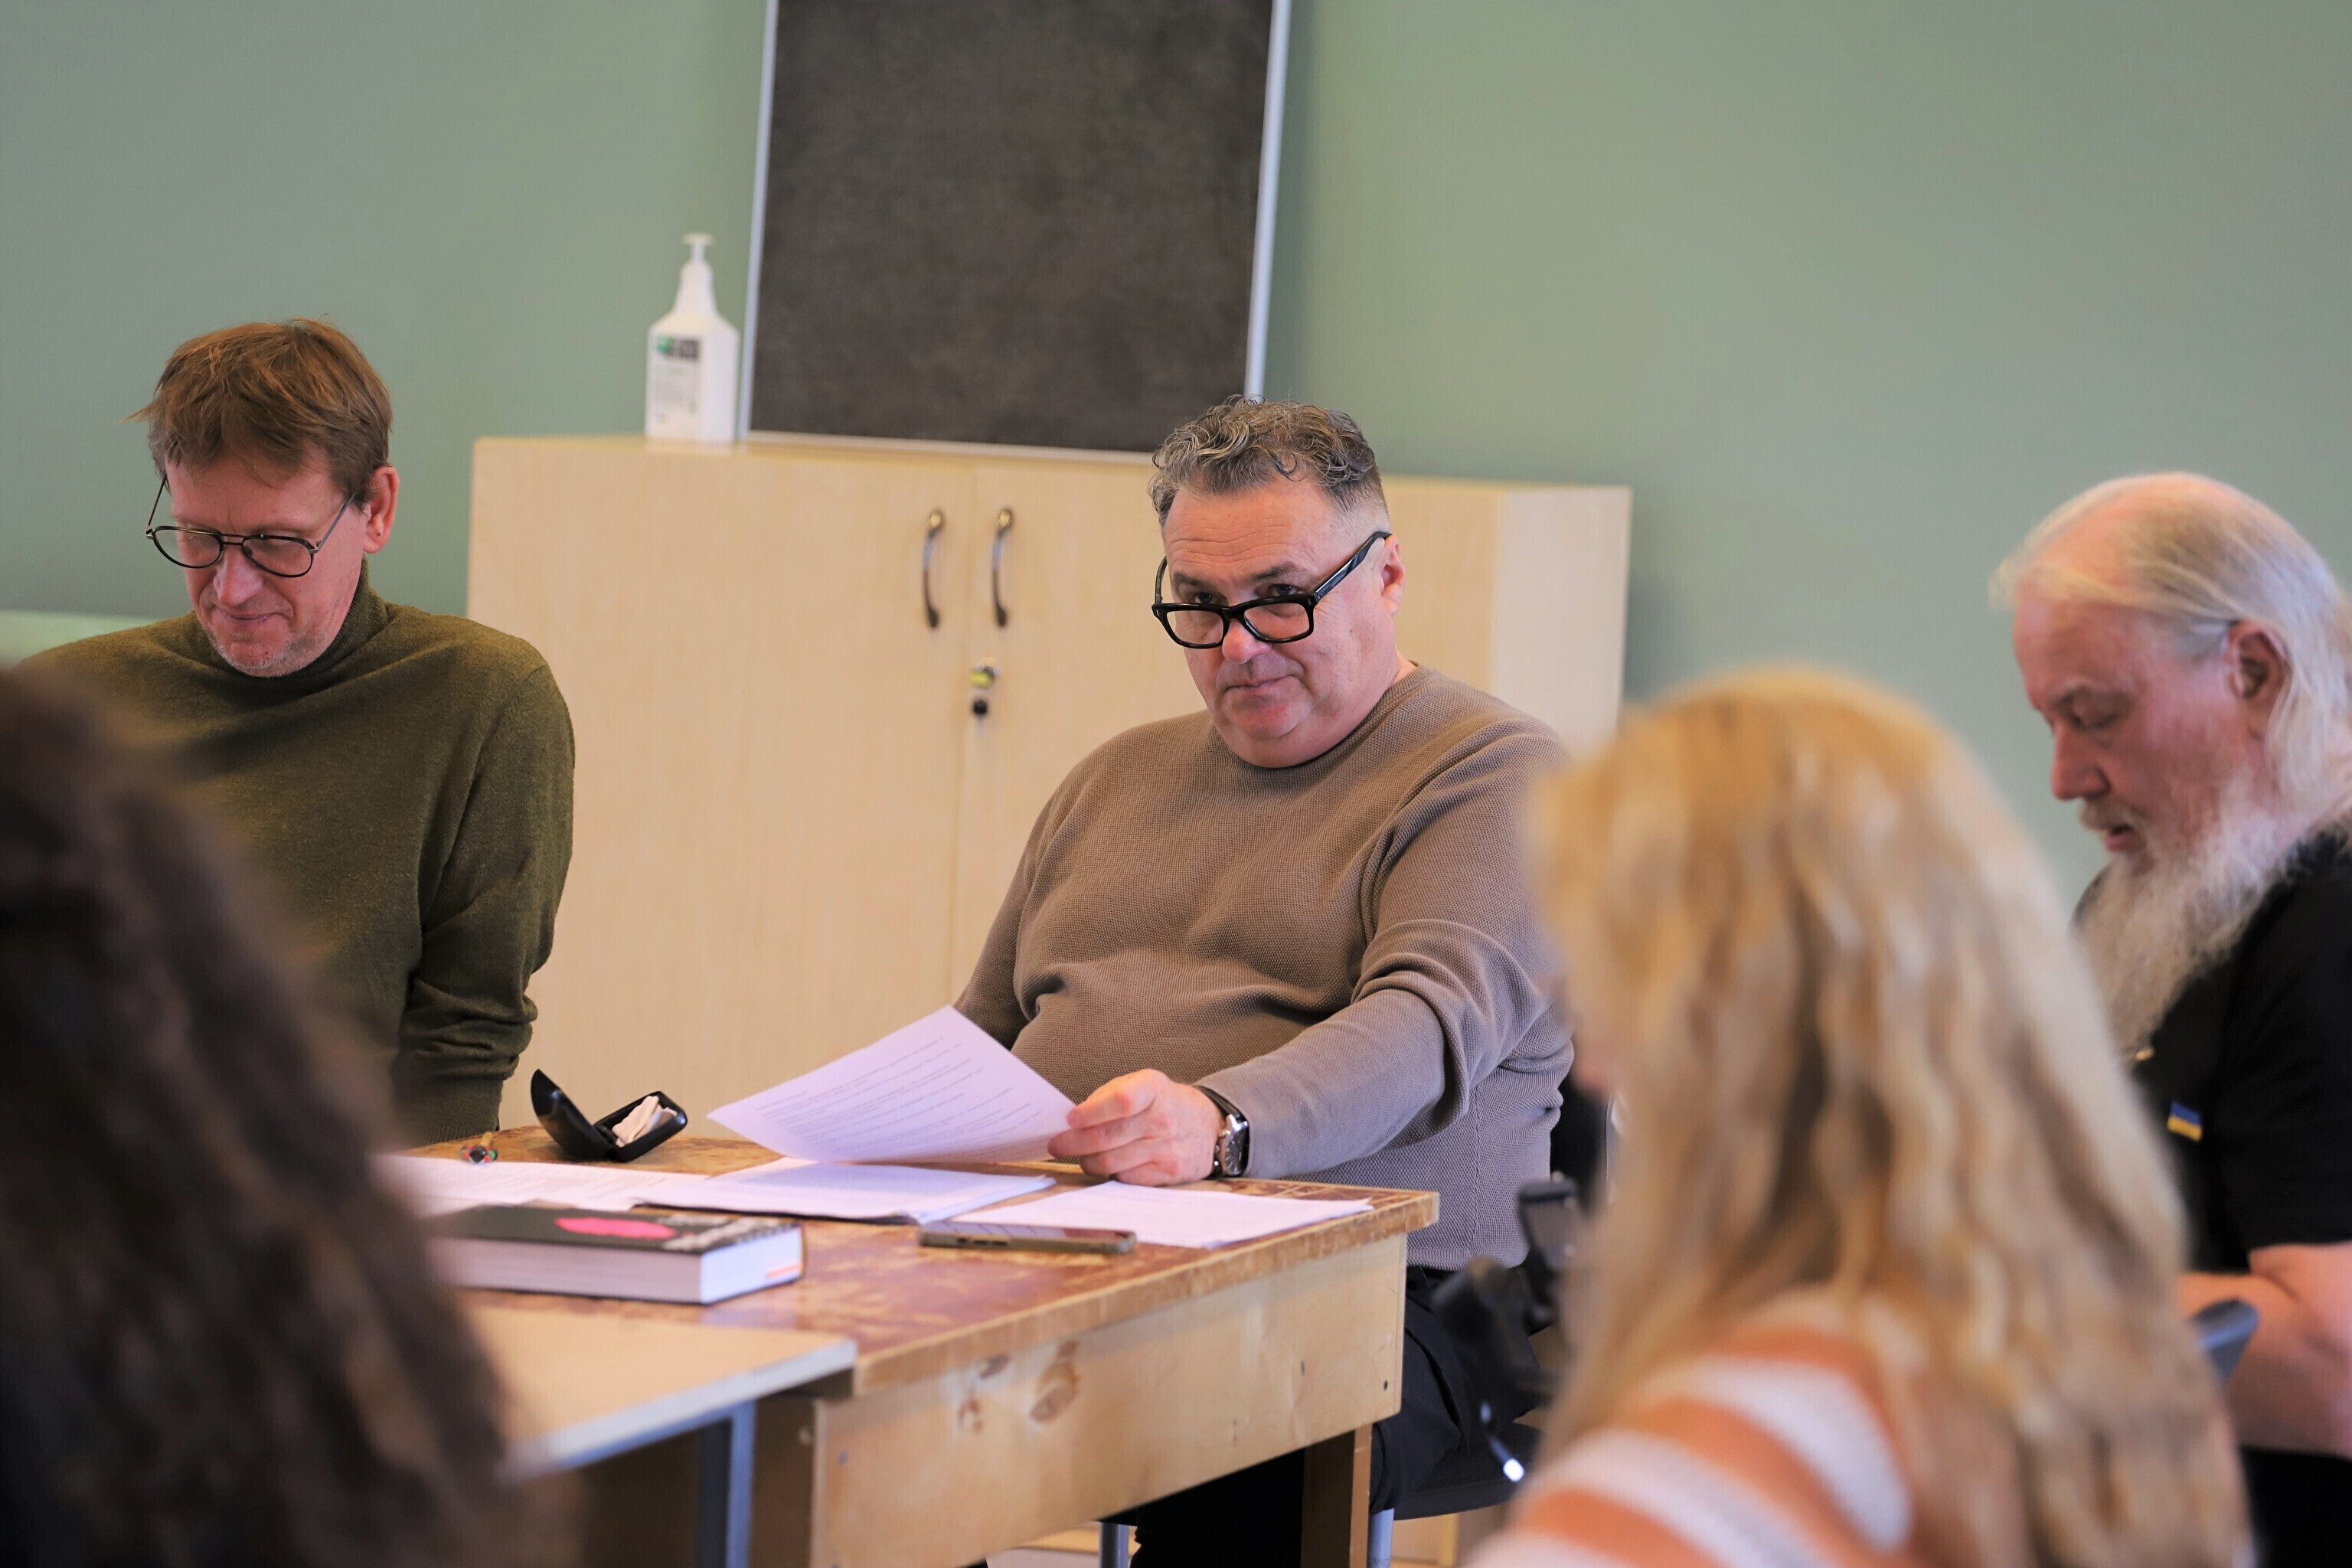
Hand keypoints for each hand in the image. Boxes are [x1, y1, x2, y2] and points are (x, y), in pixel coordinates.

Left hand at [1047, 1070, 1223, 1184]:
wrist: (1207, 1125)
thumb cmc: (1163, 1103)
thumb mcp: (1141, 1084)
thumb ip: (1108, 1097)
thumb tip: (1073, 1121)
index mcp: (1152, 1088)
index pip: (1120, 1101)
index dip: (1091, 1113)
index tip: (1069, 1119)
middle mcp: (1162, 1118)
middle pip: (1107, 1137)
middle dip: (1073, 1144)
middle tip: (1057, 1145)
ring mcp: (1166, 1148)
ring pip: (1111, 1163)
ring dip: (1088, 1161)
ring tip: (1081, 1156)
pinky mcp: (1168, 1172)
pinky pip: (1126, 1178)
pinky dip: (1110, 1174)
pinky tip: (1108, 1164)